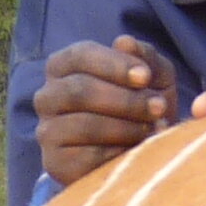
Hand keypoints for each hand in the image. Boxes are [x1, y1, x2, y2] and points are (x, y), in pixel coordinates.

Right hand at [33, 37, 177, 186]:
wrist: (134, 153)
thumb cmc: (140, 104)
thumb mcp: (151, 77)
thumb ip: (143, 56)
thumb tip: (125, 42)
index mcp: (63, 66)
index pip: (80, 56)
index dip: (115, 65)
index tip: (146, 77)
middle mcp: (47, 96)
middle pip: (80, 90)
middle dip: (126, 100)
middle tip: (159, 107)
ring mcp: (47, 131)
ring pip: (84, 124)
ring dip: (128, 126)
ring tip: (156, 128)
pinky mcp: (55, 163)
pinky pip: (88, 157)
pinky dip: (120, 153)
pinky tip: (139, 150)